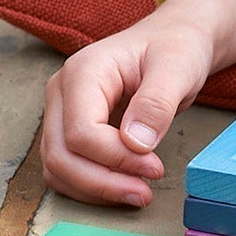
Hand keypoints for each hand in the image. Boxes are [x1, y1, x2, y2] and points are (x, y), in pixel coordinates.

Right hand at [41, 0, 235, 206]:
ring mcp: (60, 111)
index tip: (155, 168)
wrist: (172, 41)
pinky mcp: (68, 129)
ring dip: (94, 190)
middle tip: (144, 193)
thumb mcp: (177, 67)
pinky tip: (123, 185)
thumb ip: (156, 103)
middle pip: (61, 154)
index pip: (80, 131)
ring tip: (138, 193)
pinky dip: (90, 187)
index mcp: (83, 71)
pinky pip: (65, 168)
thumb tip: (136, 144)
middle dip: (102, 183)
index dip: (116, 159)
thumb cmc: (174, 48)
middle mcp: (62, 91)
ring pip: (57, 167)